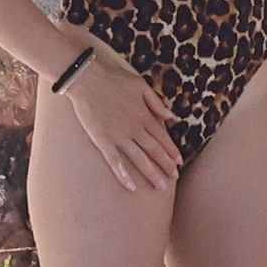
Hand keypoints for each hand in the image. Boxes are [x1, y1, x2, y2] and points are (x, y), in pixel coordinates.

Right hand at [66, 55, 181, 191]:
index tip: (179, 162)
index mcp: (144, 115)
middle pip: (154, 150)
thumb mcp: (141, 85)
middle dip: (165, 166)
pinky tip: (131, 187)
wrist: (87, 79)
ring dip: (151, 173)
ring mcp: (119, 136)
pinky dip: (123, 175)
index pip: (162, 137)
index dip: (171, 151)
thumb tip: (173, 117)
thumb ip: (157, 103)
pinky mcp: (103, 140)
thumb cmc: (113, 79)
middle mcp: (135, 128)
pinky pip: (115, 161)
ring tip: (160, 187)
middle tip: (173, 178)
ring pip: (139, 158)